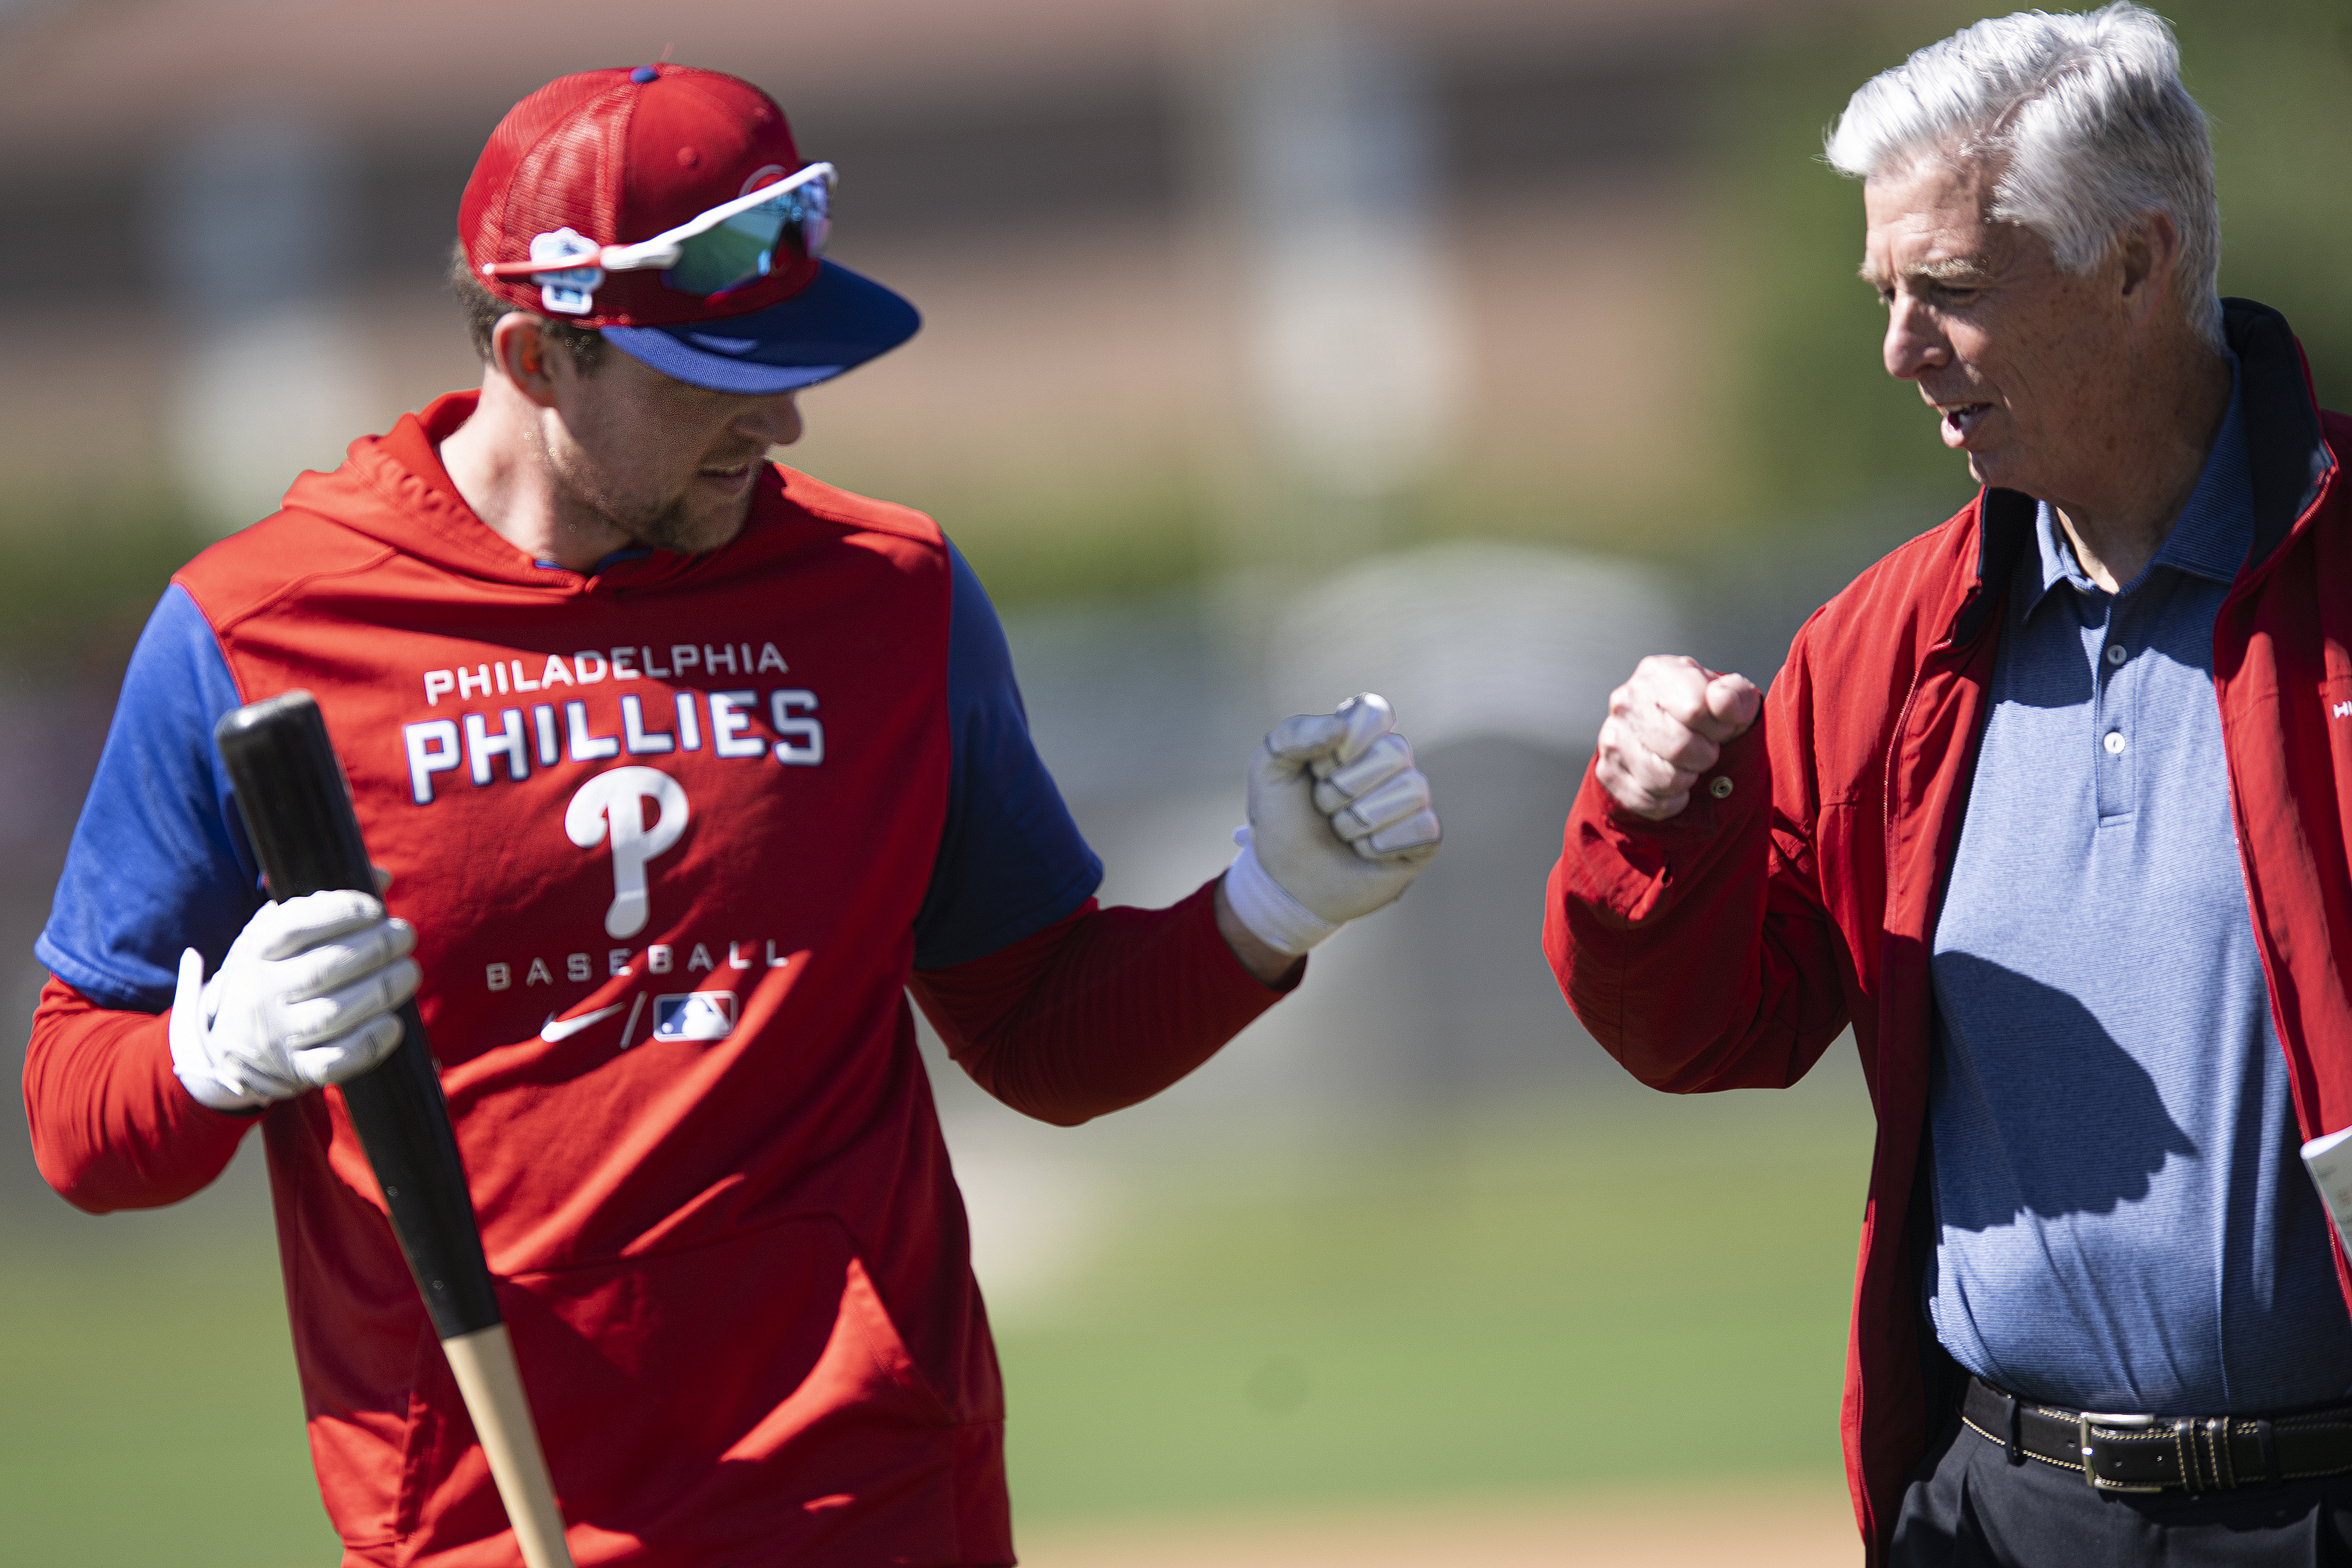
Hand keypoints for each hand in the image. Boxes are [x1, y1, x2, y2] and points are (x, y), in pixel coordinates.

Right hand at [168, 890, 421, 1111]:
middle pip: (324, 969)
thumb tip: (384, 876)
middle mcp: (260, 995)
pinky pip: (336, 1062)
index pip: (294, 927)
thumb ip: (326, 903)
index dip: (341, 913)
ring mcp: (278, 1036)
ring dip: (383, 990)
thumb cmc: (273, 973)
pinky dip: (371, 1041)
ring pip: (334, 1014)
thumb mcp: (280, 934)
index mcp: (254, 953)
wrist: (231, 1043)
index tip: (374, 909)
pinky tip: (395, 1021)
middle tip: (405, 934)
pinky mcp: (298, 1070)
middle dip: (376, 948)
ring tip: (409, 971)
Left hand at [1222, 693, 1440, 957]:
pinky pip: (1423, 826)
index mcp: (1356, 737)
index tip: (1318, 769)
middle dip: (1343, 789)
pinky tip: (1364, 852)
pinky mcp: (1424, 837)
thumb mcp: (1268, 771)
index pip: (1375, 712)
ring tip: (1342, 832)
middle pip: (1394, 752)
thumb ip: (1293, 735)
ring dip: (1359, 820)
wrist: (1287, 881)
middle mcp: (1390, 762)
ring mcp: (1411, 799)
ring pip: (1411, 790)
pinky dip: (1380, 845)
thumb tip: (1340, 728)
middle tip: (1324, 808)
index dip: (1346, 745)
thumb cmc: (1281, 821)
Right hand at [1595, 655, 1760, 820]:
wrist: (1677, 735)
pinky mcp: (1607, 771)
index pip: (1696, 710)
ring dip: (1686, 779)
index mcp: (1658, 673)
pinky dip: (1669, 802)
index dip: (1718, 727)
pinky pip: (1648, 801)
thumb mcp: (1735, 699)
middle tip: (1703, 749)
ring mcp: (1612, 737)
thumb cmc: (1708, 715)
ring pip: (1663, 779)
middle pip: (1679, 747)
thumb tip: (1720, 699)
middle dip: (1704, 756)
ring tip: (1686, 765)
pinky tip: (1673, 786)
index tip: (1718, 728)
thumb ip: (1735, 696)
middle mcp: (1627, 701)